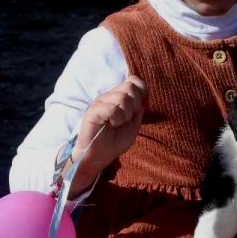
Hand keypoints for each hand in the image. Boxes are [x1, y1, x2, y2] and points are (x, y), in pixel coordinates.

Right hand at [66, 76, 145, 196]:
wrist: (98, 157)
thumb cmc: (114, 142)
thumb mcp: (133, 125)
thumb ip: (139, 110)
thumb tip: (142, 97)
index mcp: (118, 97)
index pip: (134, 81)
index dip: (142, 92)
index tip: (140, 108)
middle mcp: (109, 96)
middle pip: (130, 86)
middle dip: (135, 105)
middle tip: (127, 119)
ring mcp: (100, 102)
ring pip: (122, 97)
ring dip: (126, 114)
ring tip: (117, 124)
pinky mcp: (93, 110)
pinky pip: (112, 108)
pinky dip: (117, 118)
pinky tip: (112, 124)